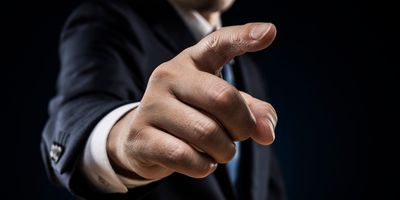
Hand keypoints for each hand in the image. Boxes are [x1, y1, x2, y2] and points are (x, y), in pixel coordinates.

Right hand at [107, 23, 277, 180]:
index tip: (271, 32)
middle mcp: (169, 76)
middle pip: (223, 98)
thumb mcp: (221, 107)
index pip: (220, 43)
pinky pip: (185, 156)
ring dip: (224, 151)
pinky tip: (202, 162)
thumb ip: (251, 112)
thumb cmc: (190, 117)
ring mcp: (151, 105)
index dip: (245, 36)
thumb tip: (267, 134)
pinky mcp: (140, 136)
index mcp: (193, 61)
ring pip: (207, 133)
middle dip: (242, 126)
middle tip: (240, 136)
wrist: (141, 139)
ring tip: (219, 151)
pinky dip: (203, 166)